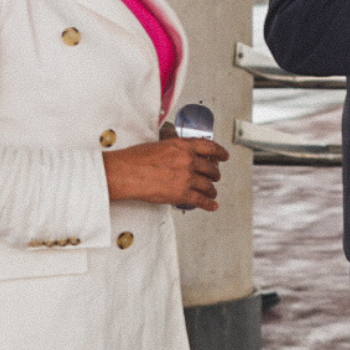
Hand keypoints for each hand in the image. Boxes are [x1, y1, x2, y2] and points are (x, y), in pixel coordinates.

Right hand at [104, 136, 229, 210]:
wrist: (125, 173)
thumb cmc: (136, 159)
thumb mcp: (160, 144)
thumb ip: (176, 149)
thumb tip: (182, 153)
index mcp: (183, 146)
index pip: (210, 147)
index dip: (220, 152)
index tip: (224, 156)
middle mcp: (188, 160)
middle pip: (211, 168)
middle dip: (215, 174)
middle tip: (215, 176)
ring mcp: (186, 178)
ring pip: (208, 185)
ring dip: (212, 190)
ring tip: (211, 192)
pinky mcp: (182, 194)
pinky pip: (201, 200)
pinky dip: (209, 204)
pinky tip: (212, 205)